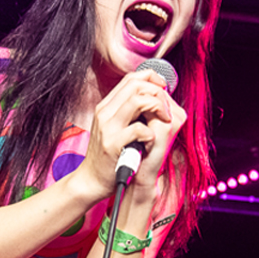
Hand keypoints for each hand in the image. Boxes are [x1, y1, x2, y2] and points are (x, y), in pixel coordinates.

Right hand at [80, 69, 180, 196]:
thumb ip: (127, 112)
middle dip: (157, 92)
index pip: (131, 78)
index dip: (151, 78)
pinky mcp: (112, 144)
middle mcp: (105, 113)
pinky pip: (138, 129)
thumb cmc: (108, 155)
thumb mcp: (113, 127)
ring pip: (137, 101)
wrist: (92, 179)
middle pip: (135, 85)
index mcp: (106, 106)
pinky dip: (150, 133)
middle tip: (166, 109)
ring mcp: (107, 128)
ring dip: (157, 107)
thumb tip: (152, 98)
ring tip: (164, 120)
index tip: (163, 88)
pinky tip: (151, 140)